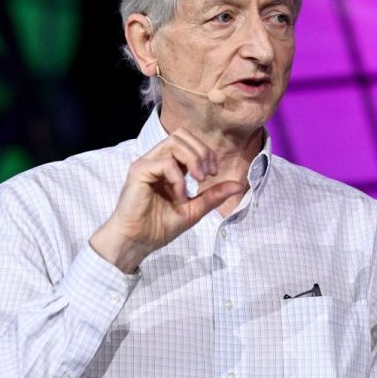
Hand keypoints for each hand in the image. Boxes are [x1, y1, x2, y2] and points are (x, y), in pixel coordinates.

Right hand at [90, 128, 243, 272]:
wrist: (137, 242)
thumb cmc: (159, 227)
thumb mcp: (194, 210)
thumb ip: (214, 196)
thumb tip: (239, 185)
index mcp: (169, 166)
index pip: (188, 142)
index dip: (206, 152)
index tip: (214, 173)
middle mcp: (156, 160)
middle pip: (182, 135)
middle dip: (201, 151)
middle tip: (208, 175)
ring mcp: (146, 164)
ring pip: (174, 141)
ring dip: (193, 158)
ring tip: (199, 180)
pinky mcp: (139, 172)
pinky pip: (165, 162)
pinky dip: (178, 178)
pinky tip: (180, 196)